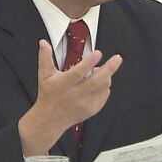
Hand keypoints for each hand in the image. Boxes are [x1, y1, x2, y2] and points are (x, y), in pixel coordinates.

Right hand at [18, 39, 121, 155]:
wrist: (50, 119)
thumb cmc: (48, 94)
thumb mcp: (44, 75)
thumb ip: (45, 57)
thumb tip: (43, 42)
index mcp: (64, 84)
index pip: (78, 72)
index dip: (89, 62)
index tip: (98, 53)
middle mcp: (76, 94)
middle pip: (96, 81)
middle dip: (109, 69)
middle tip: (117, 58)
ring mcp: (85, 103)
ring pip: (103, 87)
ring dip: (106, 76)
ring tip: (101, 69)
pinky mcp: (92, 109)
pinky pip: (104, 95)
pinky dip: (105, 86)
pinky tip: (99, 82)